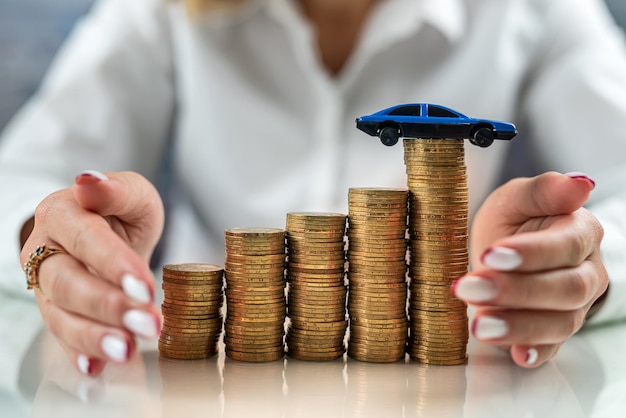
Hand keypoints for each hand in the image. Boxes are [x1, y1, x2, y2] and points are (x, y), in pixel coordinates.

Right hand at [20, 170, 163, 375]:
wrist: (110, 229)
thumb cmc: (122, 209)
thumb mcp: (132, 192)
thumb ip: (116, 189)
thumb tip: (89, 181)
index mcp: (61, 213)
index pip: (84, 239)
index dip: (112, 263)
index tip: (144, 285)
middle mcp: (45, 250)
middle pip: (68, 283)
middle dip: (109, 306)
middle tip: (148, 323)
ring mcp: (46, 285)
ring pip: (61, 315)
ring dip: (94, 336)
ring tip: (127, 349)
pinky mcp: (56, 311)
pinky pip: (62, 336)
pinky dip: (79, 353)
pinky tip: (97, 367)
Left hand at [453, 172, 608, 367]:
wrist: (503, 253)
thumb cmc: (512, 223)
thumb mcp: (515, 199)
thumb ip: (542, 190)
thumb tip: (579, 182)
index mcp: (580, 232)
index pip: (565, 246)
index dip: (530, 254)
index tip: (491, 256)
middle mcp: (587, 272)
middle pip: (565, 288)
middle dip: (515, 291)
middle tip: (470, 288)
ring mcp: (574, 306)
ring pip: (560, 322)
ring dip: (518, 326)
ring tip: (479, 324)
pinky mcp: (556, 331)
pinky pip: (553, 347)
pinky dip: (536, 352)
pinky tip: (517, 355)